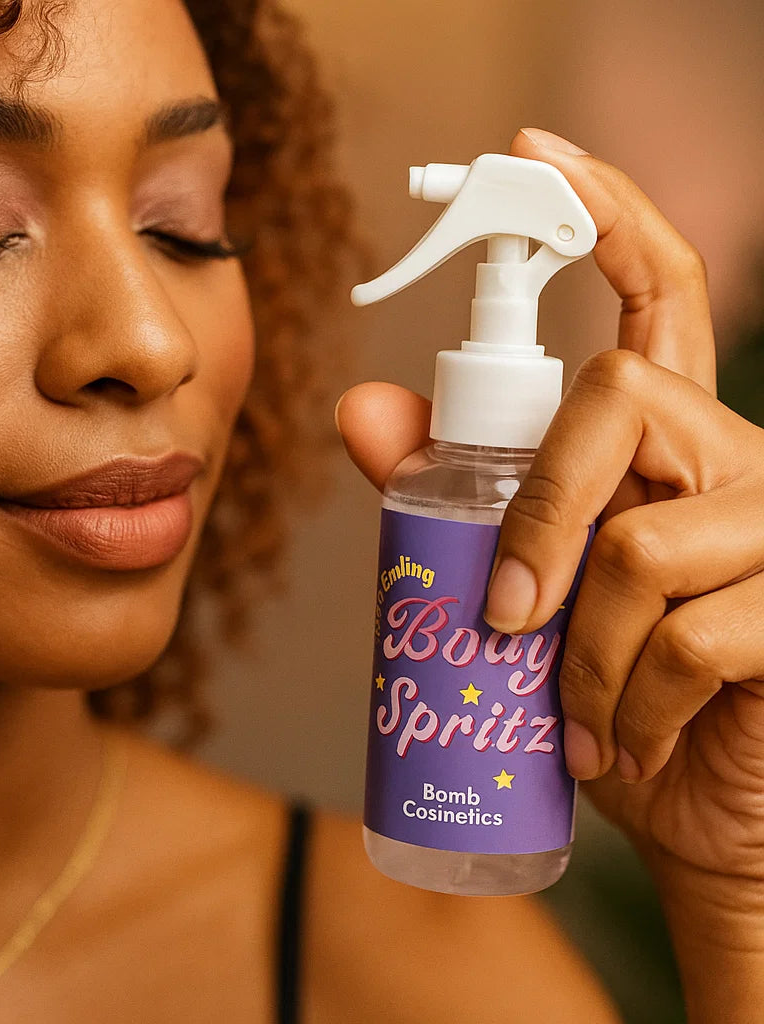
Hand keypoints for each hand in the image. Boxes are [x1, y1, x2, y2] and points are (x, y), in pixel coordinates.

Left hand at [337, 128, 763, 888]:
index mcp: (665, 435)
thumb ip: (451, 496)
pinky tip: (627, 740)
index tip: (532, 151)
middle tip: (502, 616)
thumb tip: (361, 410)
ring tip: (574, 713)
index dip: (602, 211)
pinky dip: (625, 703)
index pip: (653, 288)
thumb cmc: (608, 692)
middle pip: (617, 398)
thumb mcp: (518, 590)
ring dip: (578, 651)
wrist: (698, 812)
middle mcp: (734, 454)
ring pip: (639, 545)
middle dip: (535, 512)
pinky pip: (685, 636)